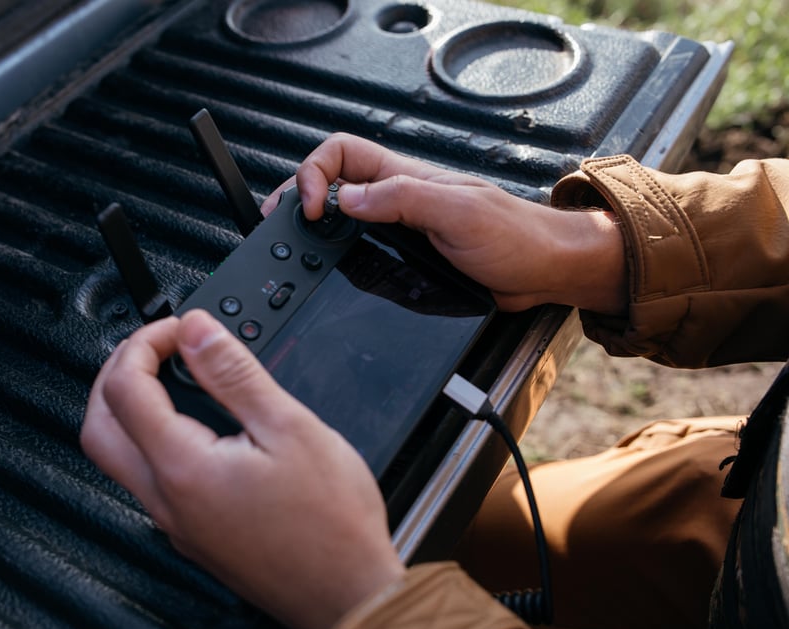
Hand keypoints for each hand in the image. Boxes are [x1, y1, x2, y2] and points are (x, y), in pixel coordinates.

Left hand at [81, 309, 405, 628]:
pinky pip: (147, 479)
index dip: (144, 343)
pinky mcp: (192, 534)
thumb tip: (198, 331)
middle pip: (99, 426)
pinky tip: (192, 425)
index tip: (178, 329)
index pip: (125, 389)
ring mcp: (175, 522)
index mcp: (183, 467)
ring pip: (117, 456)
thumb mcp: (289, 427)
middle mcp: (166, 500)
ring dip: (127, 408)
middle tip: (155, 348)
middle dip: (116, 373)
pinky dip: (150, 438)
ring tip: (170, 378)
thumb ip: (234, 374)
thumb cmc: (330, 523)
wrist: (350, 594)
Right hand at [262, 133, 626, 314]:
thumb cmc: (517, 236)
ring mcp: (399, 230)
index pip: (340, 153)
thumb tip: (348, 199)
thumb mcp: (458, 211)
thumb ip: (402, 199)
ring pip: (342, 222)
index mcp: (404, 178)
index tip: (310, 209)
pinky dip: (340, 261)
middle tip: (283, 228)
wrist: (546, 272)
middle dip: (300, 201)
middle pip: (331, 186)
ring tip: (298, 250)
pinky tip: (333, 273)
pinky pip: (362, 255)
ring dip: (317, 233)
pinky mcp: (407, 259)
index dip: (314, 174)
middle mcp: (396, 199)